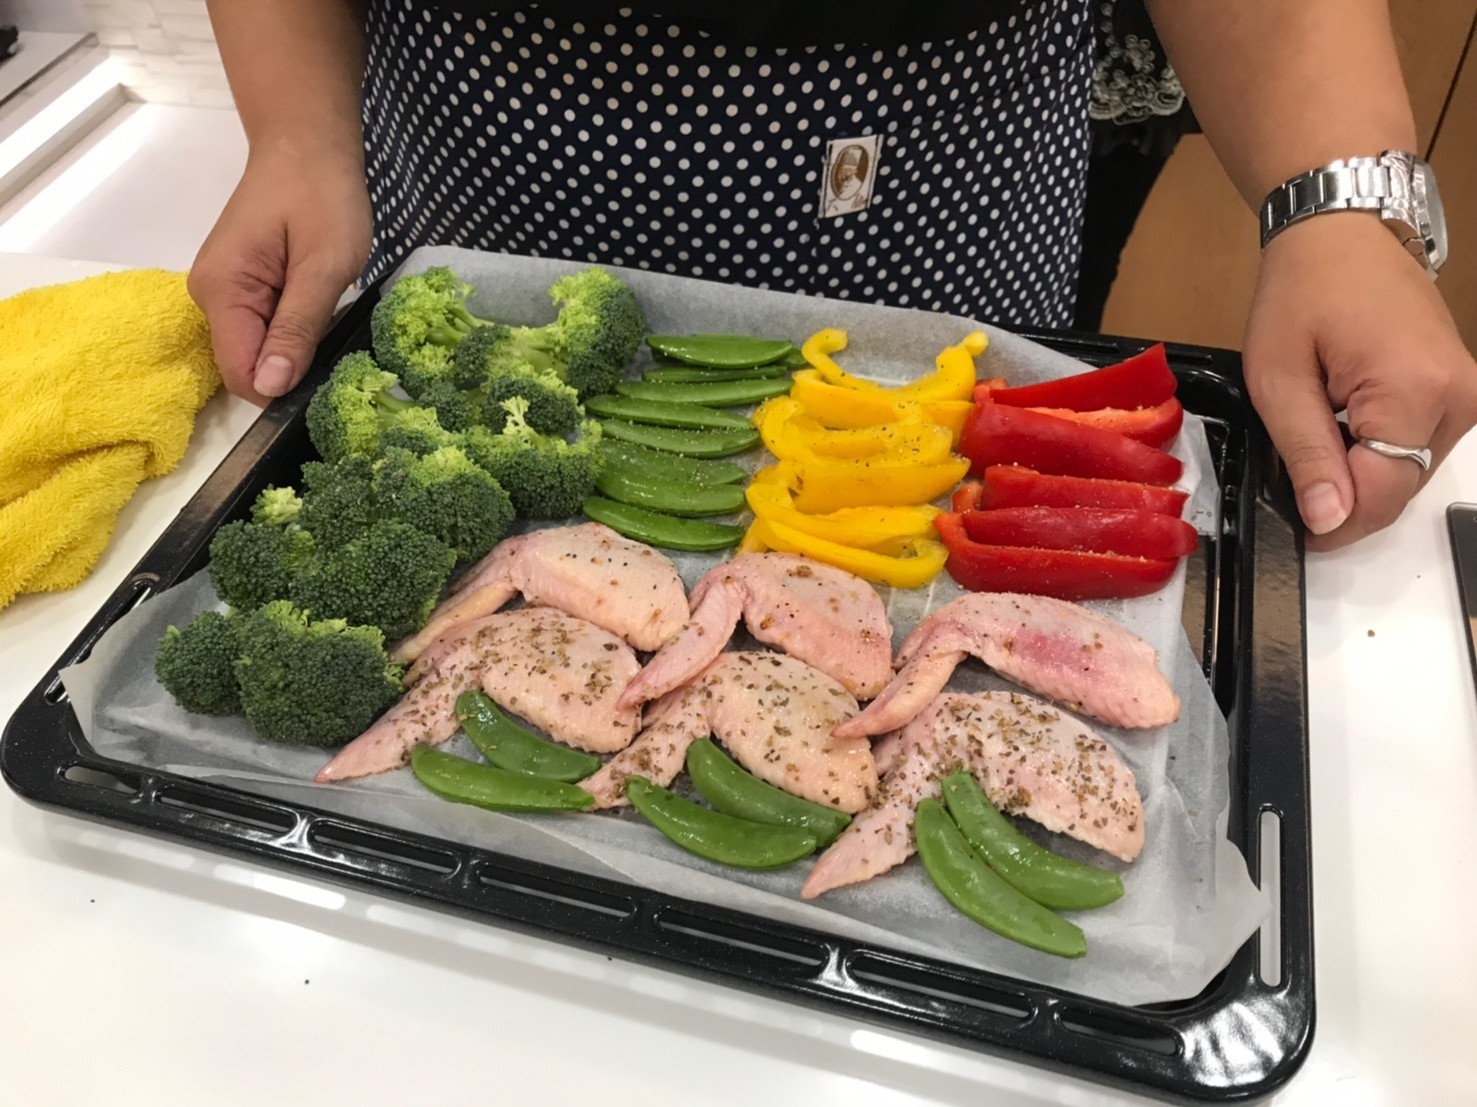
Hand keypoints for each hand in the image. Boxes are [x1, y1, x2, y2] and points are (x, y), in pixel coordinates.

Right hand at [188, 137, 371, 404]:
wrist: (306, 144)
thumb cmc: (321, 195)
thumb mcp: (325, 265)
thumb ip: (298, 328)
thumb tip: (271, 388)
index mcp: (222, 292)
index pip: (241, 374)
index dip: (283, 388)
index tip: (330, 375)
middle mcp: (209, 297)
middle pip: (248, 365)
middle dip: (293, 365)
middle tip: (339, 335)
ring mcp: (223, 292)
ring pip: (259, 349)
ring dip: (297, 345)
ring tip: (330, 311)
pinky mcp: (240, 286)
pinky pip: (264, 327)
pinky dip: (295, 327)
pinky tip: (318, 303)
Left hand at [1243, 213, 1476, 549]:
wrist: (1341, 235)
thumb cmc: (1305, 292)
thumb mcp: (1279, 378)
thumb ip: (1306, 453)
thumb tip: (1328, 519)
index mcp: (1416, 391)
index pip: (1382, 494)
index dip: (1334, 522)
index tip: (1298, 527)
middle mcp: (1458, 398)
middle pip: (1399, 487)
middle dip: (1344, 495)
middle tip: (1292, 470)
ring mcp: (1467, 397)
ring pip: (1409, 474)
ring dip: (1360, 471)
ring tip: (1318, 428)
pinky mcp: (1460, 395)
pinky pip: (1417, 449)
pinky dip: (1377, 451)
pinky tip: (1343, 423)